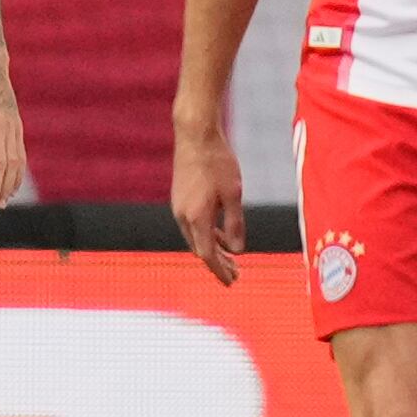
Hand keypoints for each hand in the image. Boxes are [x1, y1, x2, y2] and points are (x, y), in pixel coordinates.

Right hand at [171, 120, 244, 285]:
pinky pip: (192, 225)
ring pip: (195, 237)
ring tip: (230, 256)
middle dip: (217, 263)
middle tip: (236, 274)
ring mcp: (179, 207)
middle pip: (200, 249)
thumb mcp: (233, 194)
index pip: (207, 255)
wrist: (195, 134)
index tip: (232, 282)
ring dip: (212, 248)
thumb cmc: (217, 161)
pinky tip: (219, 232)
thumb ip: (235, 224)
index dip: (220, 271)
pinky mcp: (179, 198)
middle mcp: (183, 216)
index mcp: (197, 217)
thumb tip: (238, 251)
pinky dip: (206, 234)